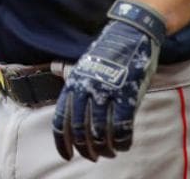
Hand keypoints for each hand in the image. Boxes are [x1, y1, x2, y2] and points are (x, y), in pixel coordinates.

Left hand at [52, 0, 166, 161]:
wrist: (131, 33)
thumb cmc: (108, 50)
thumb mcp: (83, 64)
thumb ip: (73, 81)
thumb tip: (58, 83)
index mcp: (73, 84)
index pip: (61, 120)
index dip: (62, 142)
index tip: (68, 155)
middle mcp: (86, 90)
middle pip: (79, 130)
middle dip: (86, 149)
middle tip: (94, 156)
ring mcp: (106, 92)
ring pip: (99, 132)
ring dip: (104, 148)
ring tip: (110, 153)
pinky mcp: (126, 95)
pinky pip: (121, 126)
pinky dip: (122, 141)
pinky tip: (124, 145)